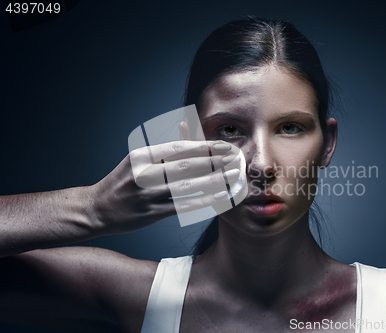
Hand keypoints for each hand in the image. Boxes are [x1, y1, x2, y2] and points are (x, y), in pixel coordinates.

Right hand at [87, 140, 240, 234]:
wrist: (95, 209)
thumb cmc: (121, 182)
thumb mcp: (136, 160)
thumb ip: (162, 150)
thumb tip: (187, 132)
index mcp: (141, 155)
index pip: (179, 148)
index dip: (204, 146)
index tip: (224, 146)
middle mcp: (143, 173)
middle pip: (186, 165)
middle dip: (214, 162)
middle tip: (234, 159)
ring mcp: (147, 195)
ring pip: (187, 186)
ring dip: (213, 181)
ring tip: (231, 177)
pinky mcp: (150, 213)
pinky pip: (182, 206)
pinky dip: (202, 201)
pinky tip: (218, 198)